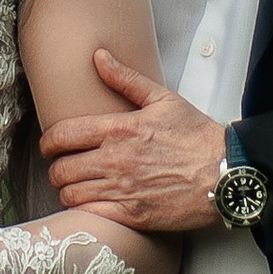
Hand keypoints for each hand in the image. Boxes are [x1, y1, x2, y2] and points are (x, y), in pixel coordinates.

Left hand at [40, 50, 227, 233]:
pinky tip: (91, 205)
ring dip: (67, 191)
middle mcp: (115, 160)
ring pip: (71, 195)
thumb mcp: (162, 99)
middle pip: (61, 169)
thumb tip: (99, 57)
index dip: (48, 142)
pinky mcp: (132, 215)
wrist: (224, 172)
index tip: (49, 146)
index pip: (64, 135)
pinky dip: (84, 211)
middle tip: (62, 168)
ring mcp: (122, 190)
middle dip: (55, 169)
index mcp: (119, 129)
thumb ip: (125, 79)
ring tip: (75, 187)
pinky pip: (91, 216)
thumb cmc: (196, 136)